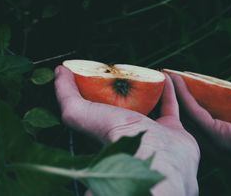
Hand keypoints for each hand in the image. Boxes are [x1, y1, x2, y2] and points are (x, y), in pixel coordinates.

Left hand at [55, 66, 199, 195]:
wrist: (159, 157)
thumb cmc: (118, 138)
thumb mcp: (82, 114)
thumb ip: (67, 97)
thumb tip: (58, 73)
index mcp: (104, 135)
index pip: (95, 115)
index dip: (94, 95)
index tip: (94, 74)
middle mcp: (128, 137)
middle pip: (123, 111)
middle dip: (121, 93)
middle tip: (120, 74)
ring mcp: (151, 135)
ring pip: (148, 108)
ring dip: (146, 90)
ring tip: (142, 74)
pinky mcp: (172, 132)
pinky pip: (171, 107)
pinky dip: (169, 91)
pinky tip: (165, 76)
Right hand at [169, 73, 230, 154]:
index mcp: (230, 141)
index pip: (204, 119)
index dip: (193, 102)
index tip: (184, 86)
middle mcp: (218, 144)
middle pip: (190, 118)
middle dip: (177, 98)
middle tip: (168, 78)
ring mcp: (215, 141)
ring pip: (188, 113)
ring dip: (176, 93)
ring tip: (168, 76)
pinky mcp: (216, 135)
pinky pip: (194, 112)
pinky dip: (183, 95)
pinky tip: (176, 81)